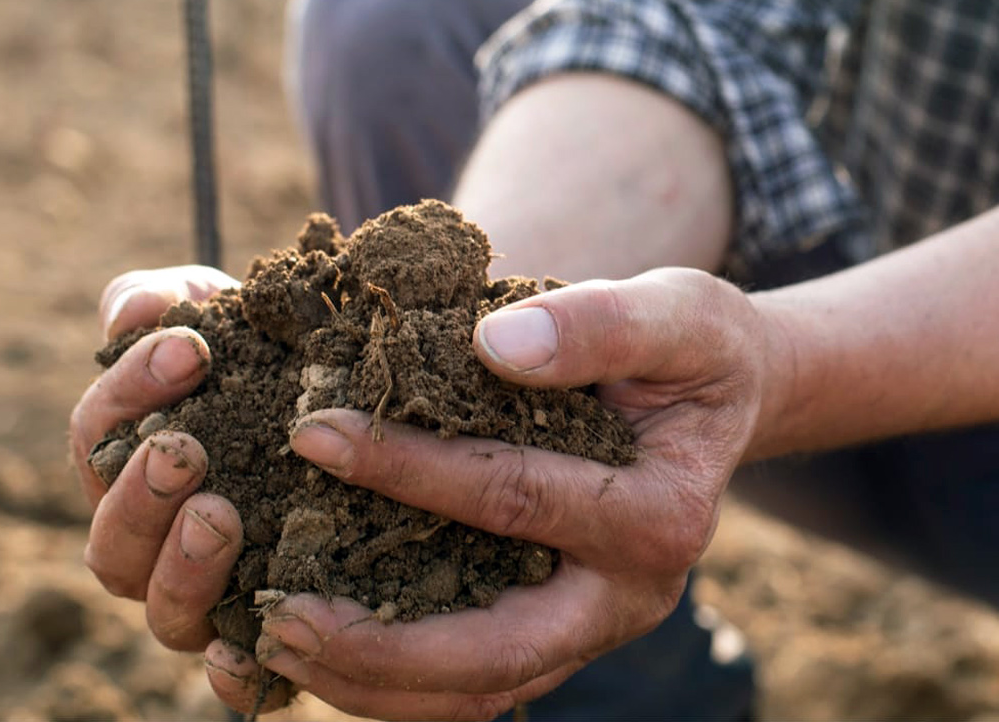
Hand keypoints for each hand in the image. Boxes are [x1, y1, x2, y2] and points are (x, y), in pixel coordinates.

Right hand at [68, 267, 284, 702]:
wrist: (354, 413)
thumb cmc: (275, 362)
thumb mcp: (230, 319)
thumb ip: (170, 301)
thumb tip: (134, 311)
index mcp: (133, 465)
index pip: (100, 437)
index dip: (129, 393)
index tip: (190, 348)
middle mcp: (157, 543)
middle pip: (112, 539)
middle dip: (139, 494)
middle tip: (185, 448)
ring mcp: (208, 597)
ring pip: (165, 609)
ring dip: (184, 565)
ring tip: (221, 513)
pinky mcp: (267, 637)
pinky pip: (237, 678)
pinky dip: (236, 670)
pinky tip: (253, 639)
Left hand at [209, 267, 771, 720]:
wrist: (722, 395)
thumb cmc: (696, 349)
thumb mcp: (675, 314)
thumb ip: (599, 324)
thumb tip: (496, 343)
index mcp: (659, 516)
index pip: (516, 500)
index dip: (408, 469)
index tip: (311, 431)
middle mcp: (629, 595)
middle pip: (499, 654)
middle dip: (381, 645)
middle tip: (279, 618)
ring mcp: (594, 625)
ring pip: (480, 690)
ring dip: (375, 683)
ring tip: (277, 641)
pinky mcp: (561, 630)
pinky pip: (475, 679)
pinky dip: (395, 678)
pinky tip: (322, 642)